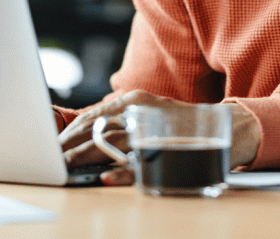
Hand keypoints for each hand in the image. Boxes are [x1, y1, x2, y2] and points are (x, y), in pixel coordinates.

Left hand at [58, 90, 261, 185]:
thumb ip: (121, 120)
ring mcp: (154, 132)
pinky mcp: (168, 152)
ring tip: (66, 167)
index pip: (93, 115)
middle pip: (97, 129)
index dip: (70, 131)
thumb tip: (88, 136)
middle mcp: (142, 112)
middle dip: (71, 146)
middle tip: (53, 160)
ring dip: (86, 158)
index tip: (53, 144)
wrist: (227, 126)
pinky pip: (140, 165)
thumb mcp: (148, 113)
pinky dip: (121, 172)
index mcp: (134, 101)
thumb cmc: (179, 124)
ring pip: (112, 145)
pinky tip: (105, 178)